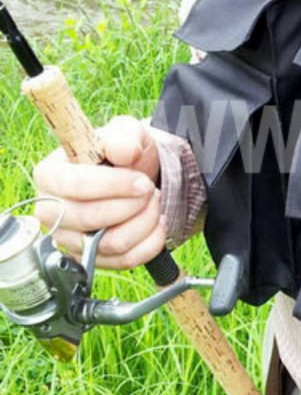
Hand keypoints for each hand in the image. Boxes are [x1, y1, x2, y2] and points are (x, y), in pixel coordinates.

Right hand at [33, 116, 165, 268]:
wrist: (139, 179)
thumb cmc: (124, 155)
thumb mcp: (127, 134)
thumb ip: (124, 136)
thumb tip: (123, 150)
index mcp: (49, 175)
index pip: (73, 185)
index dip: (113, 185)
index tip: (142, 181)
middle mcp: (51, 211)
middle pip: (90, 218)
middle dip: (132, 204)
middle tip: (150, 190)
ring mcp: (69, 239)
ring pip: (111, 243)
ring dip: (145, 221)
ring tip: (154, 203)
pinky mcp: (91, 259)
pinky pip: (124, 261)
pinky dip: (150, 242)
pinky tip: (157, 223)